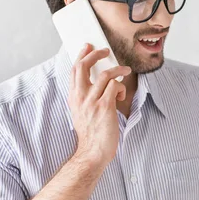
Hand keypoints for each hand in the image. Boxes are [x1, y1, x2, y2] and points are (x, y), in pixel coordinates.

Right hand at [68, 43, 130, 164]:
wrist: (92, 152)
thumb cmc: (91, 133)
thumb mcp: (81, 112)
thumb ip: (85, 97)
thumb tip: (96, 81)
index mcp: (73, 97)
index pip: (74, 70)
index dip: (81, 55)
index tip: (88, 47)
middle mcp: (80, 97)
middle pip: (84, 65)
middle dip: (96, 54)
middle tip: (105, 51)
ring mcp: (92, 101)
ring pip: (105, 74)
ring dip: (118, 69)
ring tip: (125, 70)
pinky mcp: (105, 106)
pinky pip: (115, 86)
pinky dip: (121, 88)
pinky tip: (122, 95)